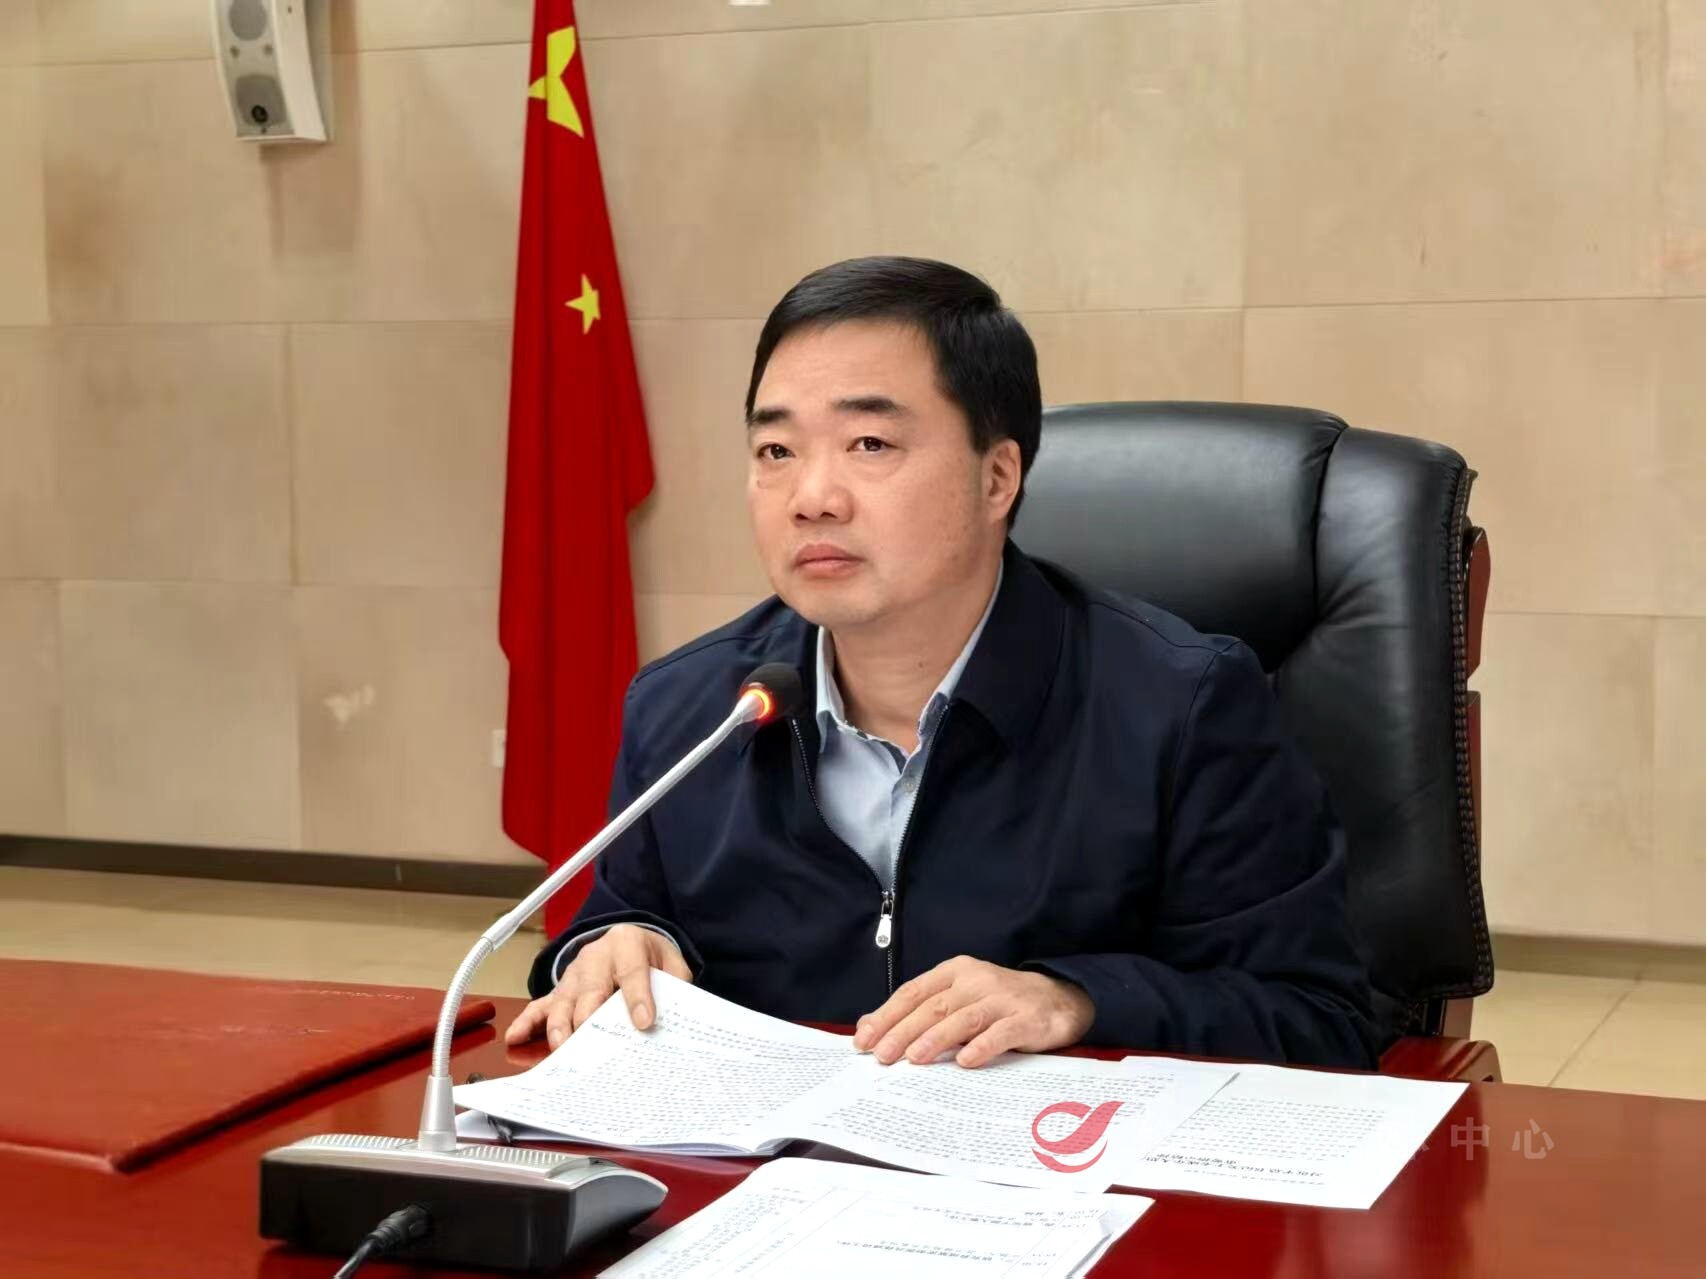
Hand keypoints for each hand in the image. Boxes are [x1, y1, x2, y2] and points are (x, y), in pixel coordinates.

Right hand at [503, 924, 692, 1049]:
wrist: (629, 941)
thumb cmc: (651, 958)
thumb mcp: (672, 964)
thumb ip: (674, 987)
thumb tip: (675, 1021)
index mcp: (627, 944)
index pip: (633, 971)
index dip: (638, 998)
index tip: (645, 1023)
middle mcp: (596, 957)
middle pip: (591, 990)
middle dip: (591, 1017)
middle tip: (593, 1045)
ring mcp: (574, 975)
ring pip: (564, 1002)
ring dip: (560, 1027)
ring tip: (561, 1049)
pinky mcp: (561, 991)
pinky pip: (541, 1006)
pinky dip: (527, 1022)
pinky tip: (515, 1037)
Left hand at [852, 956, 1094, 1068]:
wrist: (1059, 999)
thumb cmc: (999, 1003)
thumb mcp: (959, 999)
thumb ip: (920, 1011)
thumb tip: (869, 1027)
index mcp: (955, 972)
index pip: (913, 992)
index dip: (887, 1015)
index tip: (864, 1040)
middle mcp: (976, 981)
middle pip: (933, 1006)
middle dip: (903, 1031)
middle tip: (882, 1056)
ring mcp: (1002, 999)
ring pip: (963, 1018)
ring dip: (936, 1039)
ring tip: (914, 1059)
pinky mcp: (1026, 1019)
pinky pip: (1001, 1033)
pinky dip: (983, 1046)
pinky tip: (966, 1061)